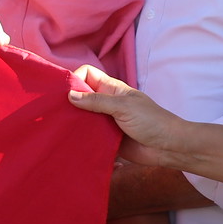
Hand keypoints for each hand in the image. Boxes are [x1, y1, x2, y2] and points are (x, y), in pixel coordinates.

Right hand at [69, 67, 196, 167]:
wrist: (168, 148)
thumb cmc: (151, 121)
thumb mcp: (123, 107)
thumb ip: (97, 101)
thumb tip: (70, 96)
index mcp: (111, 89)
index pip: (87, 75)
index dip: (75, 79)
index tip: (62, 93)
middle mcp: (106, 104)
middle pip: (81, 98)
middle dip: (68, 104)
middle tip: (54, 114)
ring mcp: (105, 122)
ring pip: (83, 119)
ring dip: (73, 125)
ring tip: (59, 132)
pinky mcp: (106, 141)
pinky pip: (89, 139)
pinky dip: (82, 141)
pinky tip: (72, 146)